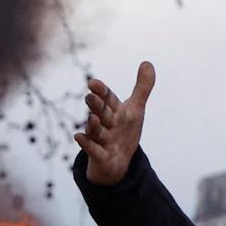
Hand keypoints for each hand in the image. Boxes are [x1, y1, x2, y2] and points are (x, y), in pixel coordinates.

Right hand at [75, 61, 156, 185]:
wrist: (116, 163)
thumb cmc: (124, 132)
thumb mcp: (135, 110)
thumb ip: (142, 87)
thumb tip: (147, 62)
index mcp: (114, 111)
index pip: (108, 98)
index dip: (102, 91)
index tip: (93, 83)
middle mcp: (106, 124)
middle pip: (101, 113)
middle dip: (96, 105)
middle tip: (90, 96)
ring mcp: (102, 140)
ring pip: (96, 132)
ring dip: (93, 125)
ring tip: (91, 118)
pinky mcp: (100, 157)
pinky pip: (93, 151)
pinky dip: (87, 145)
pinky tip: (78, 137)